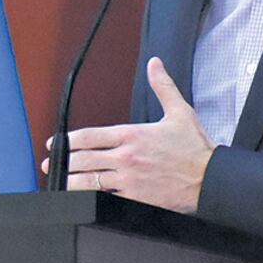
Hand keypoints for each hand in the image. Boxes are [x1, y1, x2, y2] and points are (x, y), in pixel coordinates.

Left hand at [59, 58, 213, 212]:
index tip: (56, 142)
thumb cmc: (196, 149)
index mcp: (132, 135)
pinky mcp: (136, 198)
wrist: (212, 180)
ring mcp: (130, 180)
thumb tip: (155, 64)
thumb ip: (162, 87)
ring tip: (58, 181)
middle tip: (50, 163)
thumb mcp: (180, 112)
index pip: (90, 136)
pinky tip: (82, 198)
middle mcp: (127, 157)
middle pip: (84, 159)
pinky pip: (106, 198)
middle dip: (63, 162)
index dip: (68, 140)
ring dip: (70, 181)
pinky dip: (91, 198)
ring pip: (90, 181)